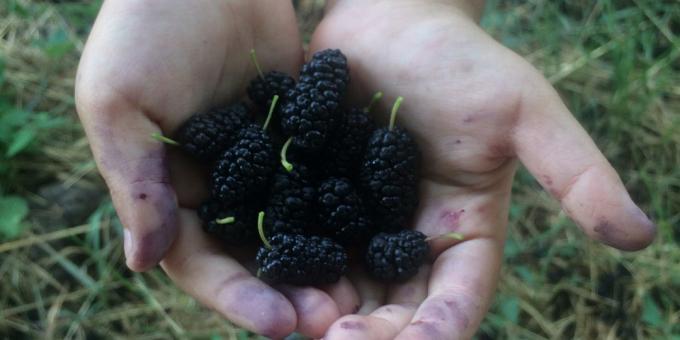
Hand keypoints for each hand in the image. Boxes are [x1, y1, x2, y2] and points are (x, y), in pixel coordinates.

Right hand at [75, 1, 334, 336]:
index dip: (235, 296)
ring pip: (294, 225)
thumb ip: (136, 183)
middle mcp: (219, 184)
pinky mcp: (299, 133)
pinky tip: (375, 235)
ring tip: (355, 293)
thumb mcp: (120, 103)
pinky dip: (342, 209)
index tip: (277, 324)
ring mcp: (262, 162)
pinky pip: (322, 178)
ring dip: (320, 262)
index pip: (199, 260)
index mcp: (169, 189)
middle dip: (287, 291)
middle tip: (327, 320)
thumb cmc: (145, 29)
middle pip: (253, 254)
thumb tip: (143, 263)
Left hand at [309, 1, 656, 338]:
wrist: (391, 23)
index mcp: (462, 229)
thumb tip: (642, 236)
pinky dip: (293, 269)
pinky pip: (304, 245)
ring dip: (329, 312)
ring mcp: (361, 222)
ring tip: (303, 323)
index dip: (439, 329)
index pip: (458, 296)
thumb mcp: (525, 111)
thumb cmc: (462, 61)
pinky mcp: (318, 201)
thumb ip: (574, 171)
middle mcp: (411, 237)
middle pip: (398, 304)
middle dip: (375, 333)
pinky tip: (273, 282)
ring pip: (349, 285)